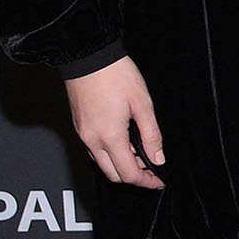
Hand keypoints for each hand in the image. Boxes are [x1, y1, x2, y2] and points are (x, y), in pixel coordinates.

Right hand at [65, 56, 164, 188]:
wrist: (89, 57)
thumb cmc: (115, 75)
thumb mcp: (143, 104)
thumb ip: (152, 135)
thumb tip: (158, 157)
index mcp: (110, 136)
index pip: (128, 174)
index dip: (146, 181)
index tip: (158, 180)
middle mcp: (92, 140)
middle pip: (113, 175)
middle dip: (134, 176)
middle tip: (151, 167)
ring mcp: (83, 134)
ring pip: (102, 164)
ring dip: (121, 165)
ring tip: (140, 152)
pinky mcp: (79, 127)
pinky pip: (94, 151)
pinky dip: (110, 154)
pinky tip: (123, 142)